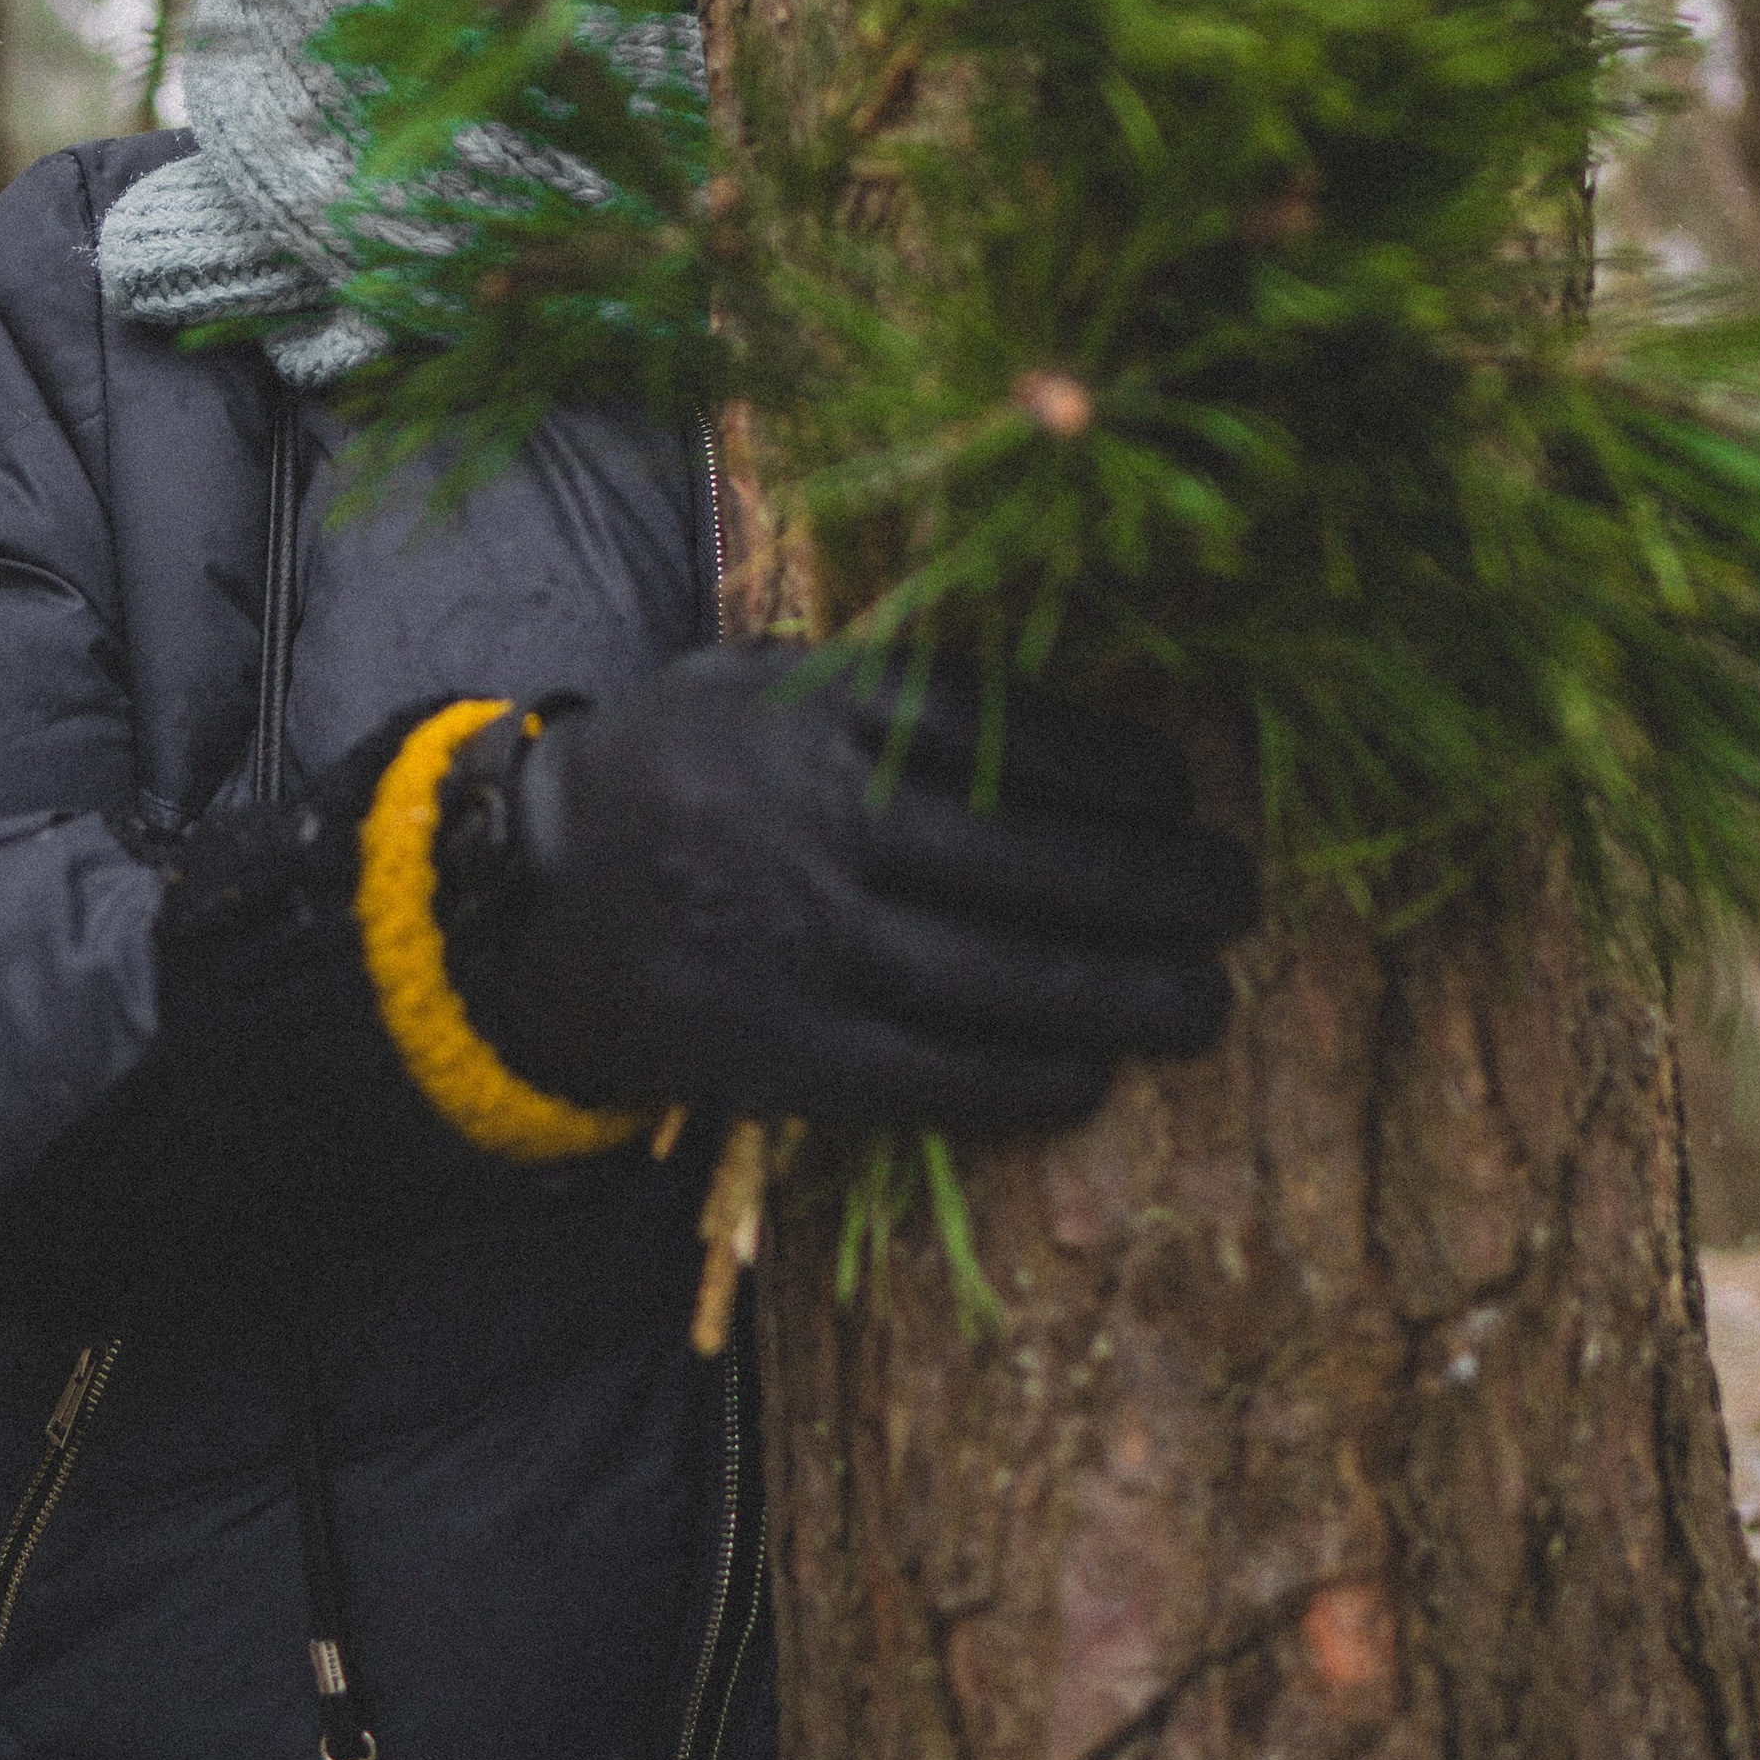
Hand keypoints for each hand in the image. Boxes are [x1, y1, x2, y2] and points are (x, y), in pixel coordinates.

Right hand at [443, 646, 1255, 1133]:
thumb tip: (1072, 719)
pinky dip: (1025, 1079)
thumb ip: (893, 684)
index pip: (1006, 732)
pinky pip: (933, 1074)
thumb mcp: (762, 680)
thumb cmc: (680, 773)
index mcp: (822, 711)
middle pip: (1032, 861)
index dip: (1115, 768)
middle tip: (1238, 900)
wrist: (521, 893)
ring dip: (1125, 997)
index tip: (1182, 793)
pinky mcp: (781, 1049)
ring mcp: (802, 941)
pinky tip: (1091, 1073)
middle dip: (1159, 888)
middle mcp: (821, 820)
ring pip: (1002, 979)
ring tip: (1204, 1003)